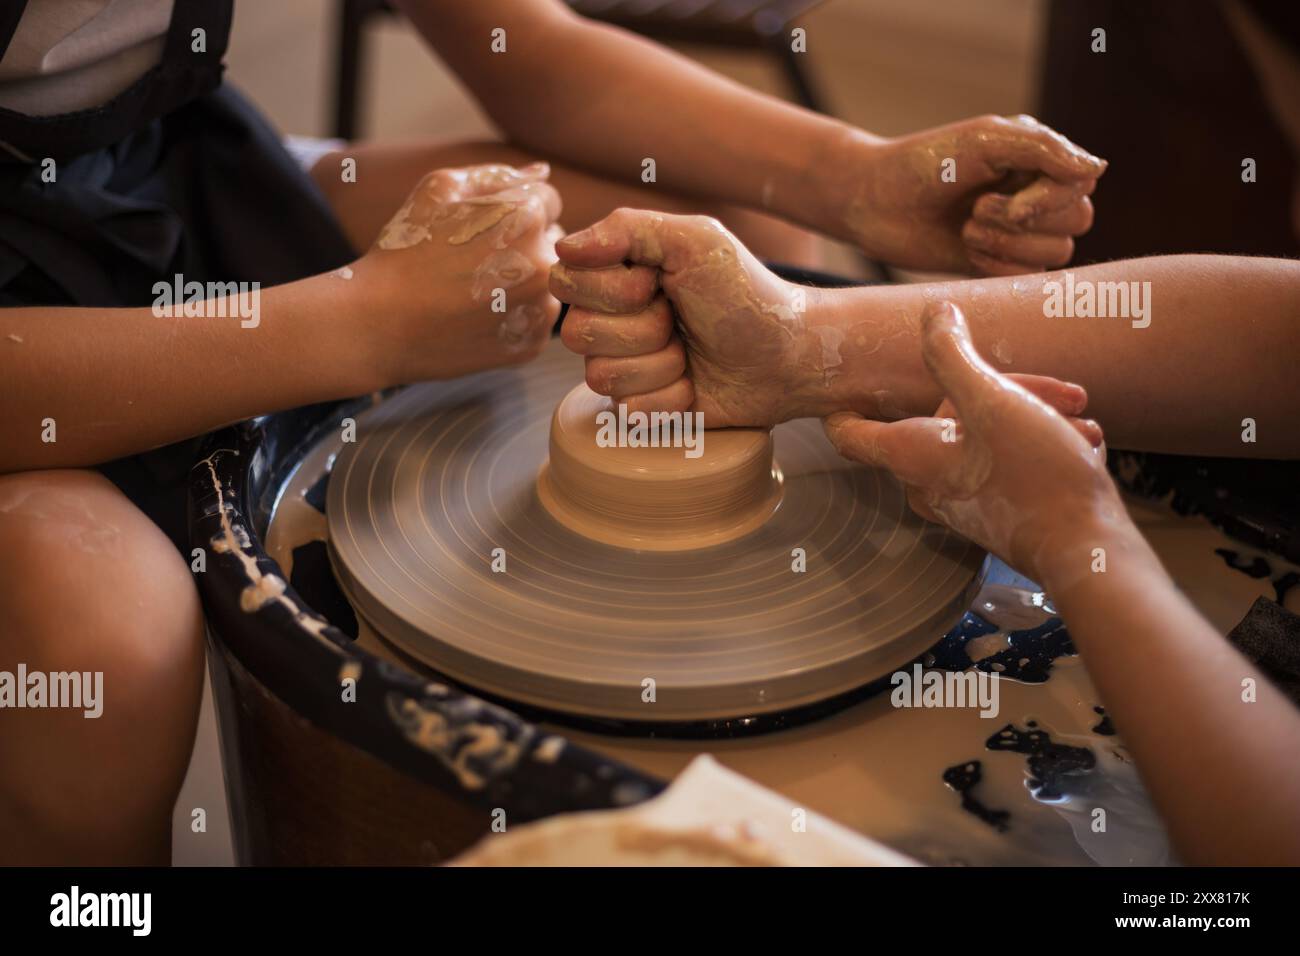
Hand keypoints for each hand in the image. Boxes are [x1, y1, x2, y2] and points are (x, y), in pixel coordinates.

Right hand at [354, 163, 563, 383]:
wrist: (378, 322)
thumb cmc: (404, 249)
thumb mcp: (439, 189)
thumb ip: (497, 175)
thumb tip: (542, 173)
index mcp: (526, 215)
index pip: (548, 202)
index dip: (513, 211)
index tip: (482, 228)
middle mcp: (544, 261)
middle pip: (553, 243)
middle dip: (524, 246)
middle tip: (474, 262)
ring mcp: (540, 307)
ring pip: (548, 284)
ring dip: (523, 283)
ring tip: (474, 292)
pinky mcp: (531, 344)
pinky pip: (535, 320)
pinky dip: (514, 318)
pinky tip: (477, 317)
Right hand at [551, 209, 813, 427]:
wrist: (788, 356)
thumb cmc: (747, 294)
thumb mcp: (695, 241)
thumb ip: (627, 229)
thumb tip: (563, 246)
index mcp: (617, 273)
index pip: (565, 282)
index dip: (610, 290)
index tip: (657, 283)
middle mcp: (611, 319)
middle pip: (578, 333)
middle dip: (643, 329)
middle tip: (680, 319)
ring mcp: (624, 365)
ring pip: (601, 376)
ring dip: (660, 364)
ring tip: (691, 352)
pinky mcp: (642, 406)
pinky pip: (629, 410)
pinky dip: (671, 397)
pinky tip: (694, 384)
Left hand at [822, 115, 1105, 275]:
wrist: (874, 203)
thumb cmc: (926, 163)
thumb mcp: (986, 141)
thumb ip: (1045, 150)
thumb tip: (1099, 169)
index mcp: (1039, 159)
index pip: (1082, 184)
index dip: (1051, 198)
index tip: (1002, 198)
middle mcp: (1037, 195)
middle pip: (1078, 221)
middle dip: (1025, 222)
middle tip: (976, 211)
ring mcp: (1019, 234)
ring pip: (1057, 254)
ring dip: (1008, 245)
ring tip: (967, 230)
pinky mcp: (998, 265)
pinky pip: (1030, 278)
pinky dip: (999, 267)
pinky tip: (966, 252)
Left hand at [822, 301, 1123, 582]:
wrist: (1090, 550)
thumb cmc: (1037, 478)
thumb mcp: (993, 400)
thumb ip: (953, 356)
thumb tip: (934, 314)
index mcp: (908, 455)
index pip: (848, 432)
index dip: (842, 403)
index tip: (850, 379)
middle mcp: (926, 481)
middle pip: (942, 414)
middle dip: (1001, 390)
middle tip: (1058, 393)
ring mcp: (961, 499)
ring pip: (984, 431)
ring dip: (1033, 413)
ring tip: (1078, 420)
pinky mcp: (996, 509)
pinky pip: (1006, 459)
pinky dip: (1042, 443)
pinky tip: (1082, 444)